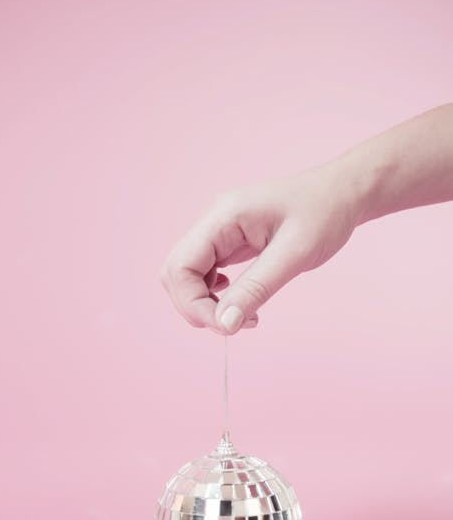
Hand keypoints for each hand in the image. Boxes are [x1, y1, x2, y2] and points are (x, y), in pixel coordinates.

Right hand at [160, 158, 361, 333]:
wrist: (342, 193)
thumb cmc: (323, 213)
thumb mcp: (293, 255)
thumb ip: (255, 288)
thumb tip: (223, 324)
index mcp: (222, 216)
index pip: (179, 266)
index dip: (192, 303)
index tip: (227, 325)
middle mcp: (213, 222)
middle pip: (176, 274)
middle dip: (197, 307)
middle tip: (236, 324)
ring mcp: (219, 233)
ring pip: (188, 277)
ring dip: (207, 304)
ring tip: (246, 316)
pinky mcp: (228, 244)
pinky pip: (205, 275)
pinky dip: (216, 296)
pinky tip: (242, 301)